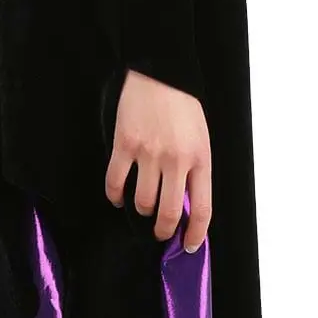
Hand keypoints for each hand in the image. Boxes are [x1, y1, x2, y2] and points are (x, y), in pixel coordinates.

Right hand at [104, 69, 211, 251]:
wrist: (160, 73)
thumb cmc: (183, 104)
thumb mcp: (201, 138)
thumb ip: (196, 169)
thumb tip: (185, 203)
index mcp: (200, 158)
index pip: (202, 208)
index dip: (196, 233)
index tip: (190, 245)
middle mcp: (176, 160)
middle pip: (169, 213)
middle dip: (164, 231)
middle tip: (161, 233)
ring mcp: (149, 153)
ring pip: (142, 202)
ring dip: (142, 209)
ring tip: (143, 204)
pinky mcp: (125, 145)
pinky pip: (116, 182)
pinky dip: (116, 196)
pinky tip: (118, 197)